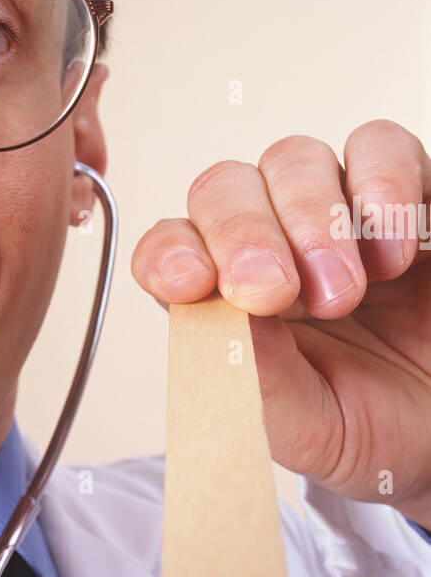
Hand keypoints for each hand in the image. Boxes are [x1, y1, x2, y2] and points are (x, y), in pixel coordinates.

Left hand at [131, 120, 430, 529]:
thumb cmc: (367, 428)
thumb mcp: (302, 425)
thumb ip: (255, 373)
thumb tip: (213, 308)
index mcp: (225, 300)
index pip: (171, 249)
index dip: (170, 255)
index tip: (190, 283)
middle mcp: (272, 244)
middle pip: (225, 188)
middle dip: (245, 234)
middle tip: (280, 291)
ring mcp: (337, 214)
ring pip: (295, 159)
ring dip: (313, 217)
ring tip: (348, 290)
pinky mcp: (407, 198)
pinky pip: (382, 148)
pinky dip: (383, 189)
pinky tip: (395, 255)